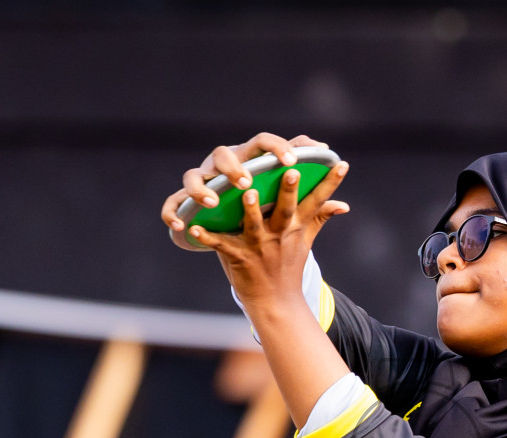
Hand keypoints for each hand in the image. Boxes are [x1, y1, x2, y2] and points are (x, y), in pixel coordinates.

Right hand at [160, 132, 329, 234]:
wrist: (221, 219)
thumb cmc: (256, 202)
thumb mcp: (278, 193)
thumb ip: (305, 185)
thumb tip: (333, 171)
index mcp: (248, 159)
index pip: (263, 142)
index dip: (277, 148)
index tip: (293, 162)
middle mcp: (221, 166)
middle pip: (223, 155)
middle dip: (234, 167)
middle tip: (247, 183)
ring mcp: (200, 182)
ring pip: (192, 176)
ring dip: (203, 188)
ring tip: (215, 203)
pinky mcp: (183, 202)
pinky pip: (172, 205)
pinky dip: (173, 213)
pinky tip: (182, 226)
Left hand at [186, 159, 351, 310]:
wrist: (275, 301)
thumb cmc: (288, 265)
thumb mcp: (306, 240)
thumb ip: (321, 218)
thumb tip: (344, 204)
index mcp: (295, 227)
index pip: (317, 201)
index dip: (330, 183)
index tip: (342, 164)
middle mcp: (279, 234)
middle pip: (286, 209)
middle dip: (289, 190)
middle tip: (292, 170)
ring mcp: (259, 246)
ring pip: (254, 224)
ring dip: (251, 210)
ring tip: (249, 192)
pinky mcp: (239, 257)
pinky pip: (221, 245)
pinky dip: (207, 238)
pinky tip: (194, 229)